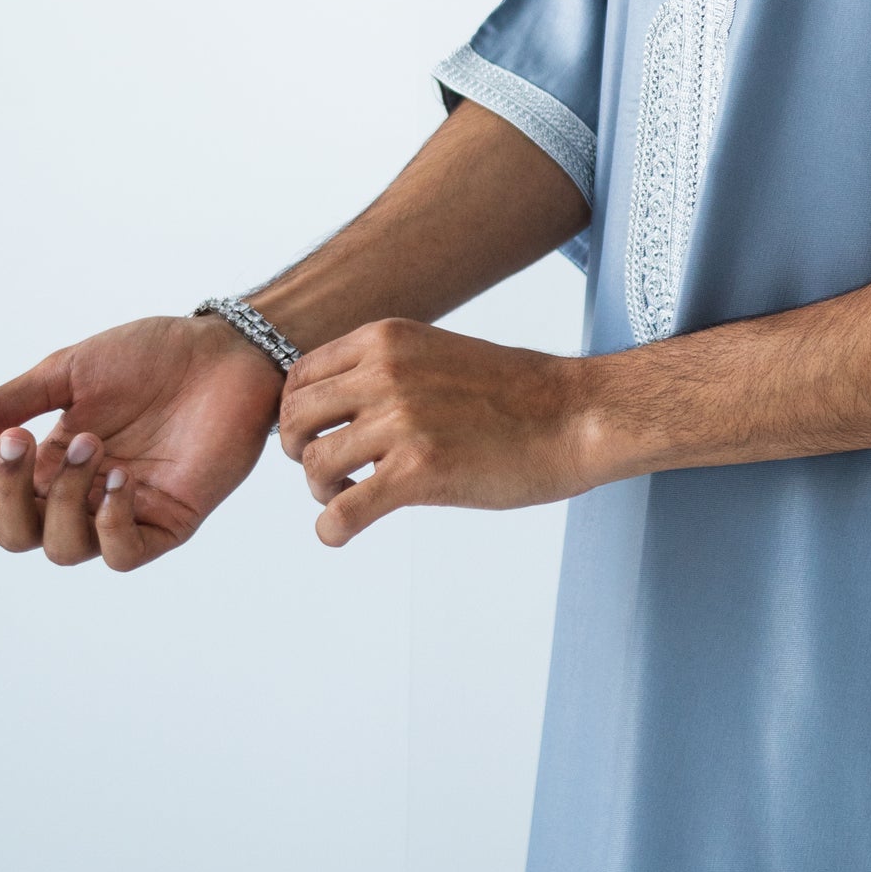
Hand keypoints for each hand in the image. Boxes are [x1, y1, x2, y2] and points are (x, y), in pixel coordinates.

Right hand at [0, 314, 282, 570]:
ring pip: (64, 549)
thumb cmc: (149, 357)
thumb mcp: (67, 373)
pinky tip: (117, 480)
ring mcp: (124, 512)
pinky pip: (123, 554)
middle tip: (24, 439)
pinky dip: (108, 525)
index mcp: (50, 466)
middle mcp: (80, 497)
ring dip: (63, 501)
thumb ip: (6, 404)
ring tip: (89, 442)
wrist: (222, 348)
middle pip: (17, 536)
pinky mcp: (169, 521)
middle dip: (9, 494)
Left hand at [278, 319, 593, 546]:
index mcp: (387, 339)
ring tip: (352, 496)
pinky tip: (343, 532)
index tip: (320, 436)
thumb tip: (337, 407)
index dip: (299, 414)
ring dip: (322, 491)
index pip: (300, 376)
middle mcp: (384, 373)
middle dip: (302, 452)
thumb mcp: (438, 353)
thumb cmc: (516, 394)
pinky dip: (331, 530)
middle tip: (331, 472)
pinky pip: (341, 513)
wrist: (576, 416)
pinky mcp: (417, 473)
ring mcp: (400, 422)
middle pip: (295, 420)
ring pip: (312, 466)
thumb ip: (386, 370)